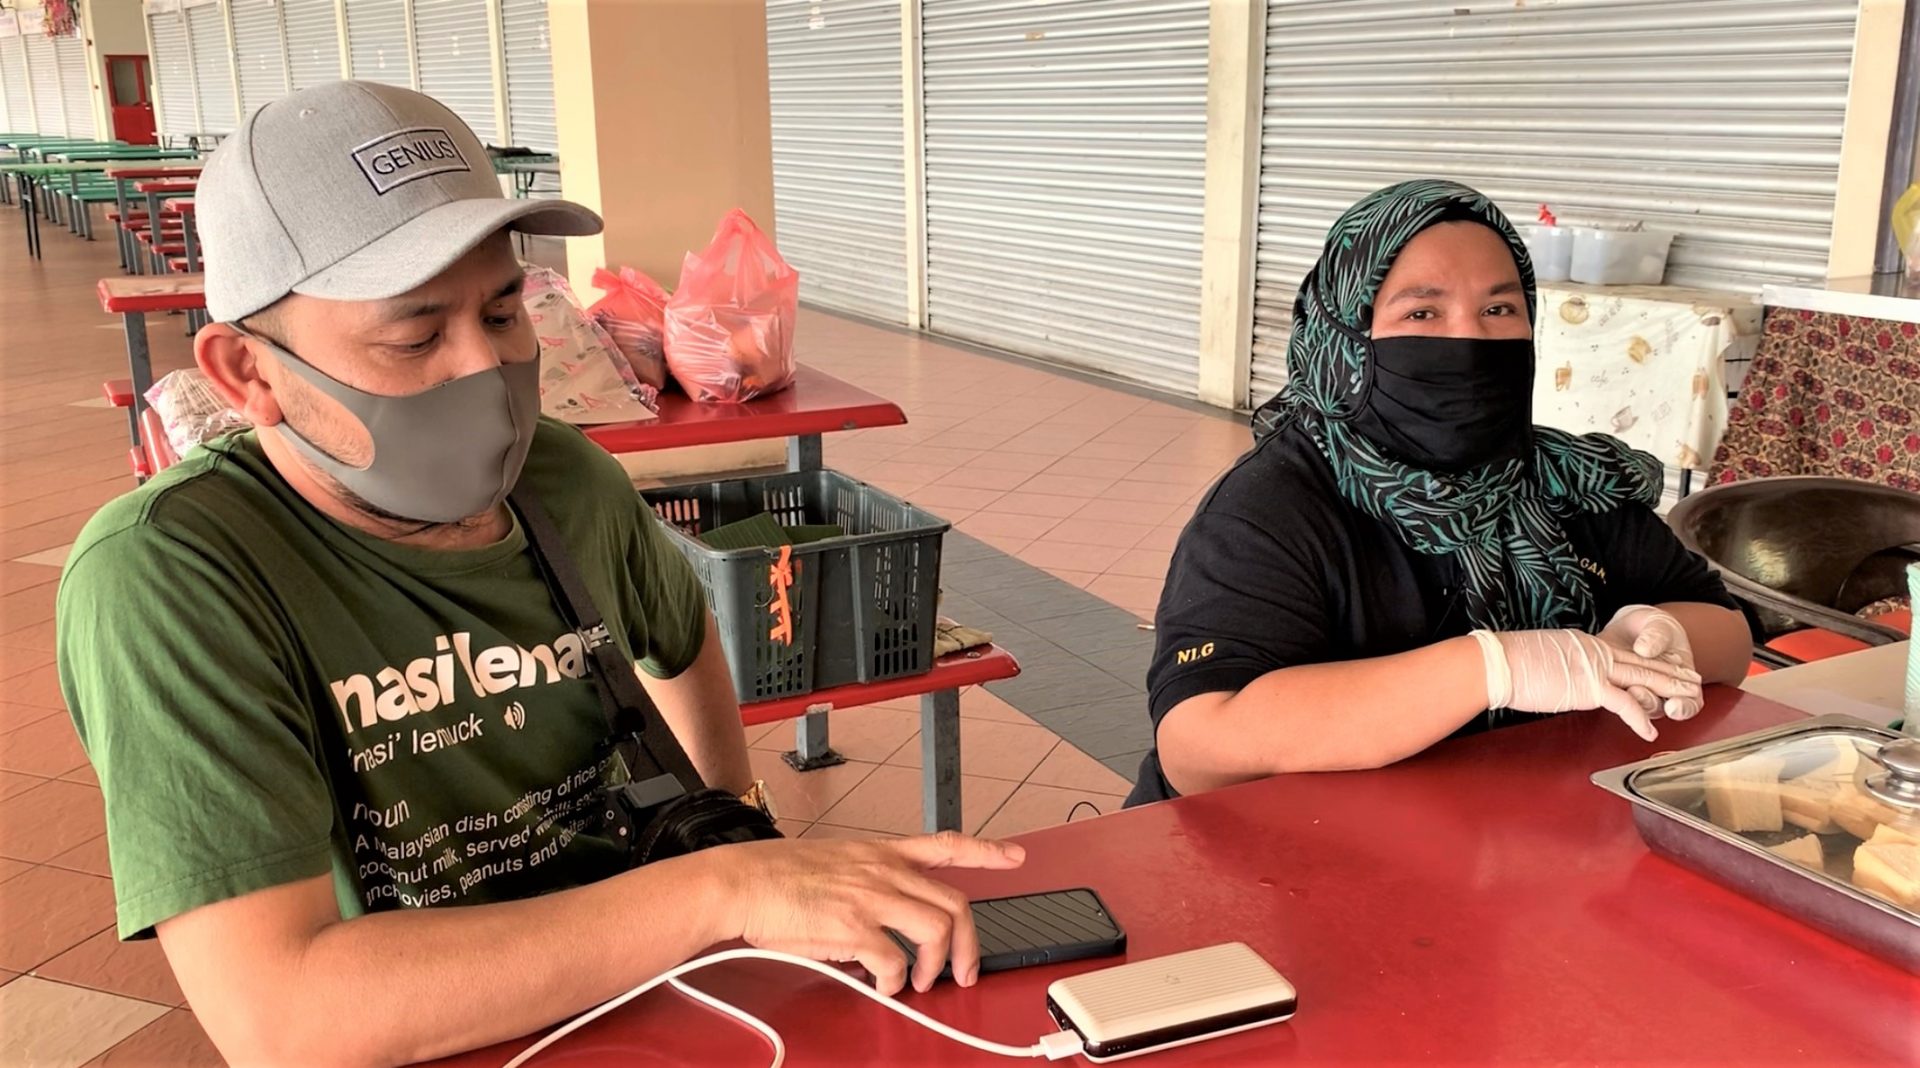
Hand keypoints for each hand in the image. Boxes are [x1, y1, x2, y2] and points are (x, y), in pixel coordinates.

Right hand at [715, 831, 1024, 995]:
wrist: (740, 881)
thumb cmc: (775, 875)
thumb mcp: (834, 861)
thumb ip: (867, 884)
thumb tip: (880, 927)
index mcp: (881, 852)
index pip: (946, 844)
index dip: (986, 852)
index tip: (1014, 856)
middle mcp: (884, 871)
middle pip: (955, 903)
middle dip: (969, 944)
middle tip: (963, 971)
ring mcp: (871, 897)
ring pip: (937, 930)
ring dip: (936, 966)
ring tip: (918, 983)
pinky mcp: (853, 927)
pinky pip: (895, 961)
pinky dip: (895, 981)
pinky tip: (883, 985)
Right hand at [1471, 628, 1702, 741]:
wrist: (1500, 663)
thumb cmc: (1508, 664)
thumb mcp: (1541, 659)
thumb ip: (1560, 666)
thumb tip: (1557, 677)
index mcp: (1583, 644)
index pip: (1622, 653)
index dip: (1647, 660)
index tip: (1664, 664)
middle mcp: (1595, 651)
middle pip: (1641, 661)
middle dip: (1670, 671)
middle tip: (1692, 676)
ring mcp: (1595, 667)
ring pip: (1643, 678)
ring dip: (1669, 690)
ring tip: (1689, 698)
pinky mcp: (1591, 687)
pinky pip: (1624, 704)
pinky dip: (1639, 719)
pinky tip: (1650, 731)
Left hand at [1600, 605, 1701, 720]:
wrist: (1633, 627)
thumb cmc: (1656, 630)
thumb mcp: (1661, 627)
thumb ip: (1657, 637)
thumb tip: (1644, 649)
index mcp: (1683, 683)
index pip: (1690, 704)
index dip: (1684, 708)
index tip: (1674, 704)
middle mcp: (1661, 693)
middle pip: (1659, 709)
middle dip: (1649, 703)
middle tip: (1639, 691)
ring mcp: (1637, 691)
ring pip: (1635, 706)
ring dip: (1629, 699)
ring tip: (1625, 686)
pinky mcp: (1615, 687)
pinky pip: (1613, 696)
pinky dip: (1610, 691)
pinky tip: (1606, 681)